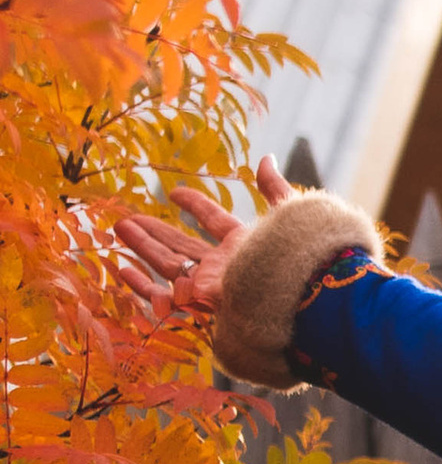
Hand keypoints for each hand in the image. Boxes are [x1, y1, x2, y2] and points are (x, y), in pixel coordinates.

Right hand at [111, 155, 295, 330]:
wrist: (297, 299)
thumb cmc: (296, 257)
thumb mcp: (288, 215)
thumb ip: (275, 188)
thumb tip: (265, 159)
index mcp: (245, 245)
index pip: (215, 222)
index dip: (196, 206)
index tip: (175, 192)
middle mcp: (224, 266)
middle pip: (182, 245)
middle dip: (155, 231)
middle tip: (128, 218)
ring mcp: (208, 286)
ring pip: (168, 264)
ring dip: (143, 246)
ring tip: (120, 228)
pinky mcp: (198, 305)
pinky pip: (164, 296)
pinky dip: (143, 284)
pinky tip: (124, 269)